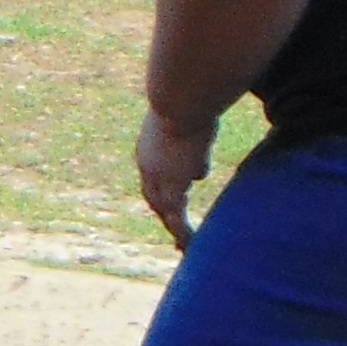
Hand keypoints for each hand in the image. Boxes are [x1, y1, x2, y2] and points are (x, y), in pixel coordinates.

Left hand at [135, 104, 213, 244]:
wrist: (180, 99)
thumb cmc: (191, 98)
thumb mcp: (193, 124)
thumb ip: (195, 147)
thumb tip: (198, 174)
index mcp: (150, 147)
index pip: (154, 175)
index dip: (162, 189)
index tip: (172, 202)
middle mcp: (147, 166)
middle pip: (153, 197)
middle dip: (164, 214)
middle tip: (175, 232)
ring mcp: (157, 178)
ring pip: (164, 211)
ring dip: (174, 229)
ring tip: (185, 247)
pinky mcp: (171, 187)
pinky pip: (176, 219)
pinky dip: (183, 234)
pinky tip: (192, 245)